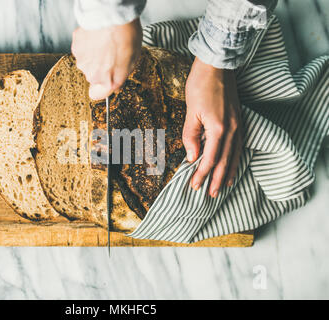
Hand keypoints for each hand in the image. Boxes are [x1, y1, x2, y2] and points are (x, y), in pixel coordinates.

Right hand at [71, 18, 141, 99]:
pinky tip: (97, 36)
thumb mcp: (133, 61)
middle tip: (111, 54)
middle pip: (94, 76)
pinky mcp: (76, 47)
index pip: (97, 95)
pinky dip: (88, 44)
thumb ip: (121, 77)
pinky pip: (82, 49)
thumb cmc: (126, 36)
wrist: (112, 16)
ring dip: (94, 55)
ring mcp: (82, 60)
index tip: (107, 82)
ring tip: (105, 43)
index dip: (103, 87)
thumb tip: (115, 84)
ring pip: (87, 62)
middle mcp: (91, 74)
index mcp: (107, 81)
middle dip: (101, 68)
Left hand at [183, 57, 242, 197]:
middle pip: (225, 162)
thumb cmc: (200, 85)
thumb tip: (192, 156)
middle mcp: (232, 130)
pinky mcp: (239, 120)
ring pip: (235, 155)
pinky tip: (233, 163)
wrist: (217, 64)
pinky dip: (236, 158)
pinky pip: (239, 145)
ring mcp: (238, 125)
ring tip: (226, 186)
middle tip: (212, 195)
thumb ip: (191, 136)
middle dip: (217, 180)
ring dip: (229, 172)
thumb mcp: (191, 112)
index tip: (194, 185)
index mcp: (218, 129)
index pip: (209, 159)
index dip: (202, 174)